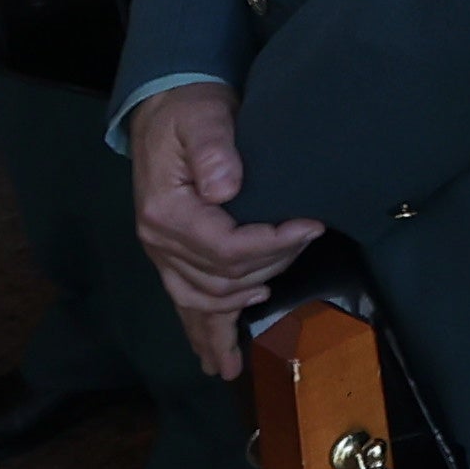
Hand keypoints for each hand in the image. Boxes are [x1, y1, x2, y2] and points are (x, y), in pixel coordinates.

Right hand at [126, 84, 320, 380]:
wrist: (165, 109)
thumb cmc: (190, 111)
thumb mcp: (203, 116)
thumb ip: (214, 149)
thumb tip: (227, 188)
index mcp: (166, 212)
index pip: (226, 248)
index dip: (273, 243)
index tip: (311, 226)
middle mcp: (158, 242)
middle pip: (221, 278)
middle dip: (270, 265)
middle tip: (307, 240)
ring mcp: (162, 254)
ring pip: (203, 300)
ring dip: (237, 310)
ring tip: (267, 306)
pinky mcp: (170, 258)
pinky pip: (185, 304)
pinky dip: (203, 333)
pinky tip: (217, 359)